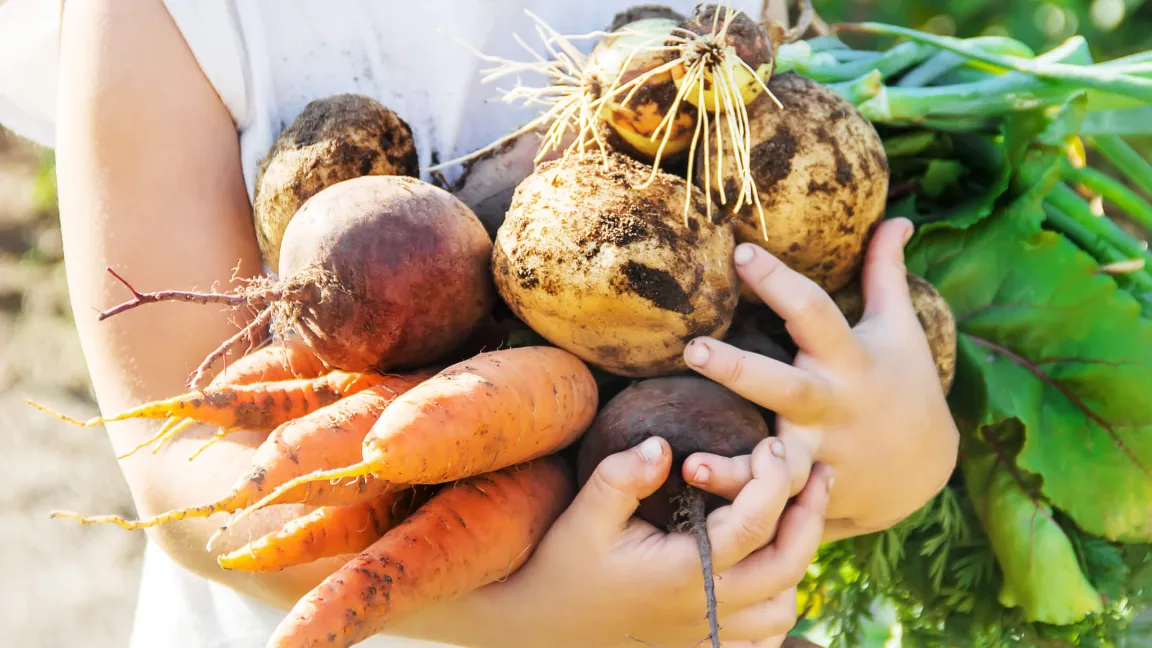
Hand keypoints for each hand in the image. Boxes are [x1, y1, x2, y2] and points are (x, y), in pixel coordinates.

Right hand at [470, 436, 834, 647]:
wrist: (542, 628)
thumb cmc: (561, 568)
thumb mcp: (583, 517)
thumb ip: (621, 477)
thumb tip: (661, 446)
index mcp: (684, 571)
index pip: (754, 522)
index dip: (771, 477)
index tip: (771, 442)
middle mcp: (706, 608)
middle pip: (788, 563)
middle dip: (811, 512)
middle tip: (816, 471)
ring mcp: (709, 634)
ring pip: (785, 604)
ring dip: (798, 559)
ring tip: (795, 517)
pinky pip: (765, 637)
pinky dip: (779, 604)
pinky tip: (771, 572)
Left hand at [681, 218, 958, 535]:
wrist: (928, 469)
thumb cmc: (903, 382)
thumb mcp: (899, 327)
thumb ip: (884, 273)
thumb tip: (895, 217)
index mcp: (849, 358)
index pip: (813, 312)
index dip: (779, 282)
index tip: (739, 252)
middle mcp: (832, 405)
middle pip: (784, 388)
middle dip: (740, 370)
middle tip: (694, 349)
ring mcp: (820, 454)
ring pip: (778, 464)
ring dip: (736, 468)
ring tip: (690, 463)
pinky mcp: (809, 493)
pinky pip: (772, 503)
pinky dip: (740, 505)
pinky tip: (696, 495)